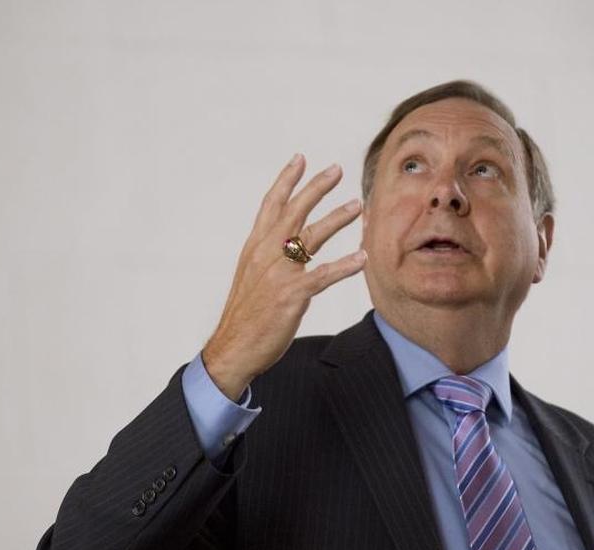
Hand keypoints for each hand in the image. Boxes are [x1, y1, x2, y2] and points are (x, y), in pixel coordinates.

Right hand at [202, 153, 366, 399]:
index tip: (300, 158)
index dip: (286, 180)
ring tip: (357, 206)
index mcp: (254, 247)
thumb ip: (267, 255)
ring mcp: (278, 274)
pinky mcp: (291, 296)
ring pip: (310, 237)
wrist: (232, 347)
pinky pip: (322, 276)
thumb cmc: (245, 315)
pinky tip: (361, 259)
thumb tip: (284, 241)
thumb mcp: (250, 276)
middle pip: (293, 211)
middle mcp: (265, 254)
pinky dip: (344, 266)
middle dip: (316, 187)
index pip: (271, 205)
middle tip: (336, 169)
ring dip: (336, 218)